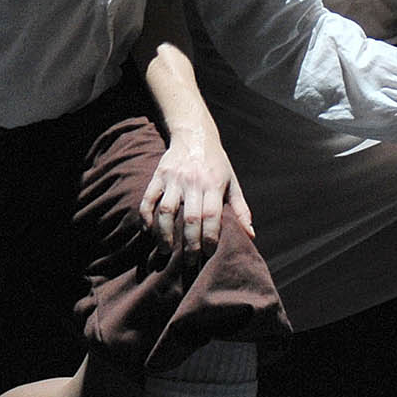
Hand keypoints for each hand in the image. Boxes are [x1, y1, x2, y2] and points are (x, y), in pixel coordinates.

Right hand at [140, 125, 254, 258]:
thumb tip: (250, 235)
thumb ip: (240, 209)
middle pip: (191, 218)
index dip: (211, 238)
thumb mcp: (232, 182)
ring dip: (165, 234)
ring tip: (167, 251)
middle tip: (189, 261)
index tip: (209, 253)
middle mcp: (194, 181)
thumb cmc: (216, 163)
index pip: (212, 216)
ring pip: (167, 211)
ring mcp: (174, 178)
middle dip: (190, 244)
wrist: (194, 134)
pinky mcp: (159, 175)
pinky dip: (146, 216)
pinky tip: (148, 231)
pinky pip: (149, 198)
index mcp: (214, 184)